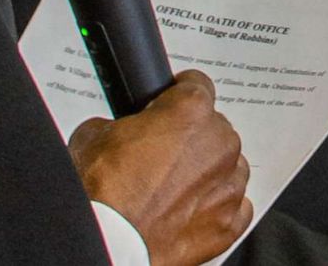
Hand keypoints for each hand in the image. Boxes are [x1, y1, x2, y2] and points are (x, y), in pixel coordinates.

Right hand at [70, 70, 252, 265]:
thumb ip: (121, 124)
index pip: (196, 86)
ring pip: (227, 166)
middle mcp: (219, 142)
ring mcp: (229, 182)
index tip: (171, 102)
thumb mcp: (94, 136)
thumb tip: (120, 130)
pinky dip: (215, 207)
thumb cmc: (101, 191)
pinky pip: (233, 206)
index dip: (178, 95)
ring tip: (172, 188)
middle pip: (213, 129)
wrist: (106, 241)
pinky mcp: (229, 220)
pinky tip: (190, 211)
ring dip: (206, 173)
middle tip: (160, 157)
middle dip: (190, 139)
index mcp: (191, 111)